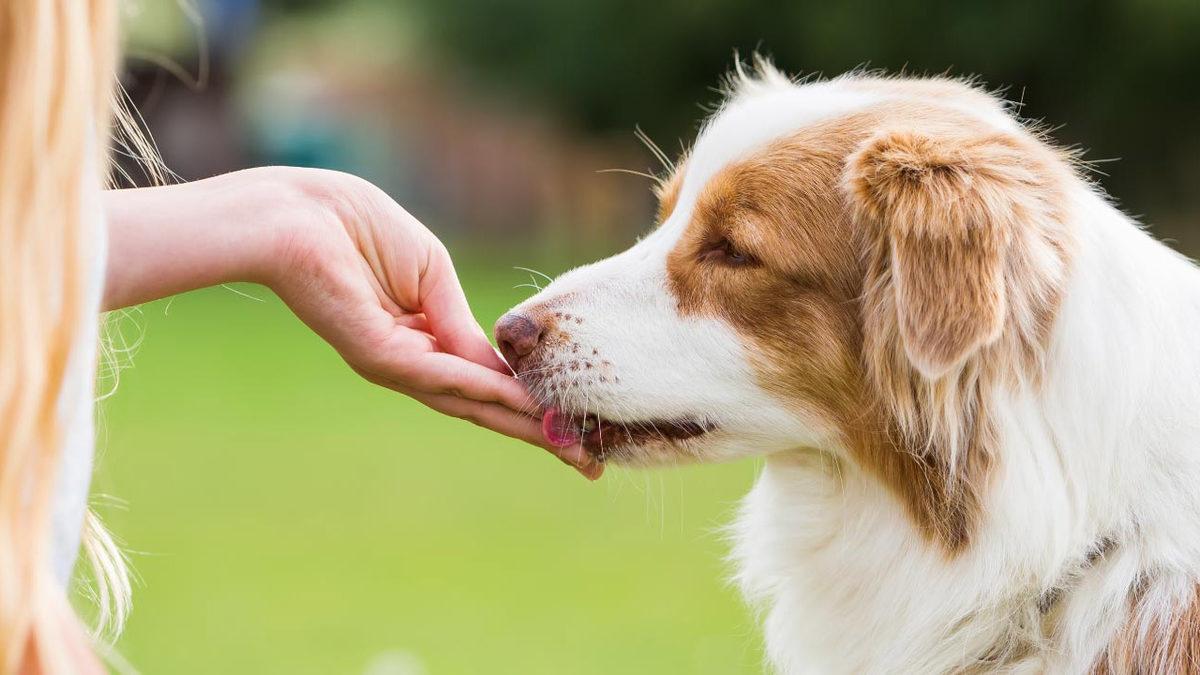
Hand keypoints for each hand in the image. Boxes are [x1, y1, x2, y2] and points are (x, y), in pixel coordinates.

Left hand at [270, 169, 601, 477]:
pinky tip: (523, 403)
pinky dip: (486, 390)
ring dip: (523, 424)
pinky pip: (443, 377)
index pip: (485, 383)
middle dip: (537, 433)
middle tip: (587, 465)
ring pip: (469, 403)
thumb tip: (499, 367)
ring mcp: (394, 365)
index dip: (531, 404)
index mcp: (423, 341)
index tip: (575, 426)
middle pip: (483, 408)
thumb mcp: (432, 275)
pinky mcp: (379, 356)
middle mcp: (410, 363)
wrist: (299, 214)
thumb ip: (462, 322)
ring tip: (570, 446)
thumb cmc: (358, 228)